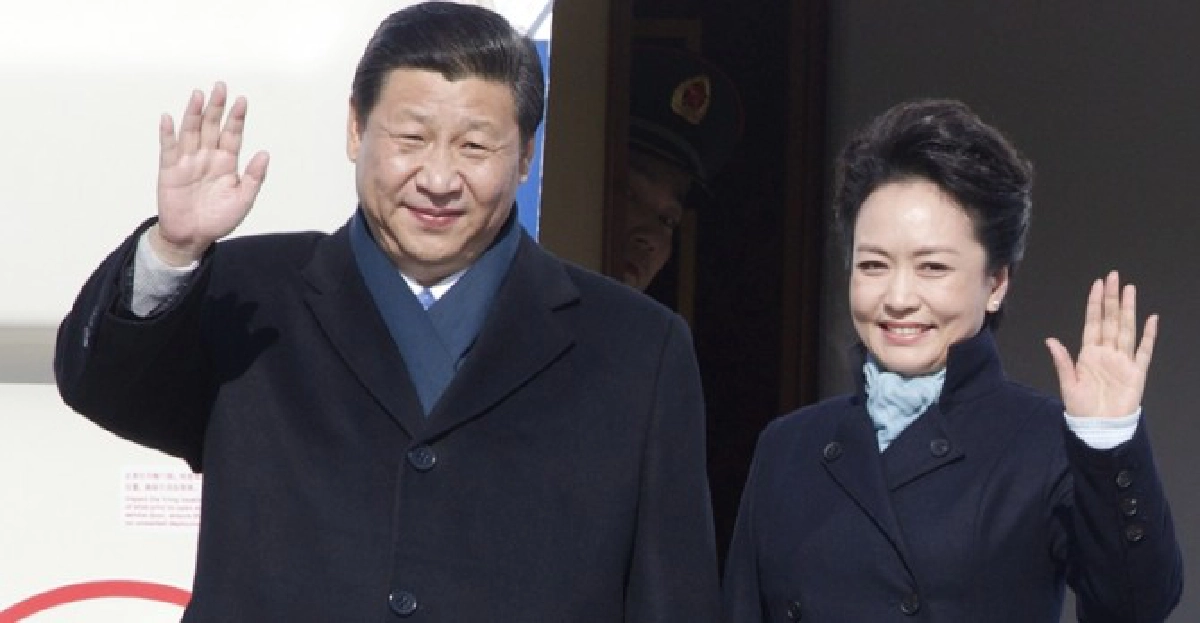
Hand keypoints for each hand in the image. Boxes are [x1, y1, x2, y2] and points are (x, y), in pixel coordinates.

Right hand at [153, 82, 269, 265]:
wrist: (193, 237)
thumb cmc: (218, 219)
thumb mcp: (243, 200)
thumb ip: (253, 177)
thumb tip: (264, 153)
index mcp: (226, 162)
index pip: (232, 134)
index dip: (236, 118)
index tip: (242, 101)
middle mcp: (207, 156)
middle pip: (212, 127)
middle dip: (216, 107)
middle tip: (220, 87)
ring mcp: (188, 161)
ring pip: (191, 132)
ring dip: (194, 114)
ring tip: (198, 95)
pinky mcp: (170, 170)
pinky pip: (168, 149)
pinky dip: (167, 134)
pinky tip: (168, 118)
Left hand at [1045, 271, 1157, 417]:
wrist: (1100, 427)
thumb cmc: (1082, 408)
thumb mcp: (1068, 384)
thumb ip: (1062, 361)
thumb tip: (1050, 340)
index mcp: (1089, 354)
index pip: (1093, 322)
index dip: (1095, 304)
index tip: (1098, 285)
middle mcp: (1107, 353)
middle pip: (1111, 320)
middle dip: (1112, 298)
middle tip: (1114, 277)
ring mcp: (1123, 360)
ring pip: (1126, 329)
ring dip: (1128, 310)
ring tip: (1130, 290)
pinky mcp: (1137, 372)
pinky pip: (1144, 350)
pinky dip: (1149, 335)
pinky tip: (1151, 319)